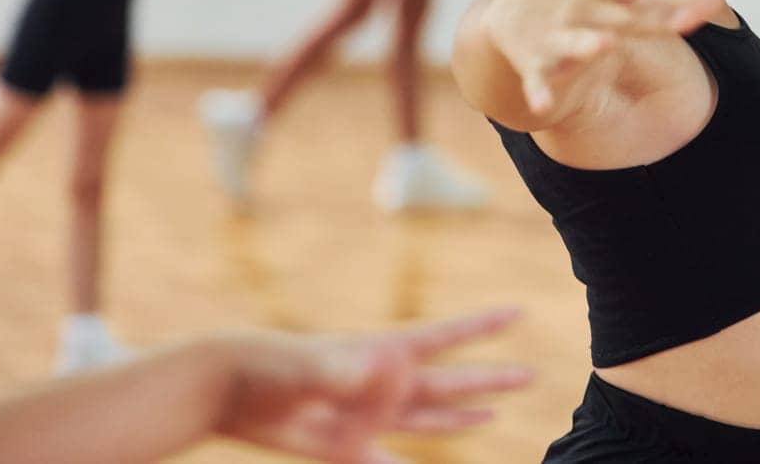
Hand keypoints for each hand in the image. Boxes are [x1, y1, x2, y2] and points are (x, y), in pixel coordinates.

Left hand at [217, 307, 532, 463]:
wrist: (227, 386)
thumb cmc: (270, 364)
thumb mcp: (311, 364)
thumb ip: (348, 369)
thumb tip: (388, 369)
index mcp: (383, 352)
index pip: (445, 337)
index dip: (483, 326)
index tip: (518, 311)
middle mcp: (383, 381)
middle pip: (449, 382)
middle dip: (491, 379)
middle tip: (532, 375)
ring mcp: (366, 412)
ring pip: (426, 415)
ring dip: (461, 414)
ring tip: (493, 414)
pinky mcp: (343, 442)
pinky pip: (384, 456)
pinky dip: (404, 463)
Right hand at [488, 0, 723, 112]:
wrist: (504, 9)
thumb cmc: (577, 2)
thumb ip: (664, 2)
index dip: (681, 1)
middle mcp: (585, 13)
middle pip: (624, 19)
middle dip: (651, 20)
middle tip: (684, 21)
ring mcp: (558, 37)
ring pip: (576, 43)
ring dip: (589, 44)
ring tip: (606, 45)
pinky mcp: (533, 63)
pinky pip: (538, 82)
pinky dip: (539, 93)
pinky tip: (543, 108)